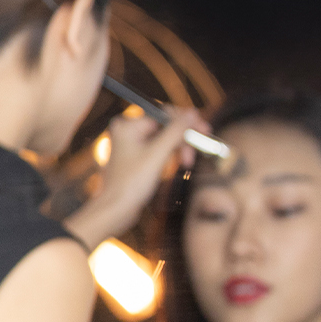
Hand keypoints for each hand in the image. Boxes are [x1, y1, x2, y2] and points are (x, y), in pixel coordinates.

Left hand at [66, 108, 203, 246]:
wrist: (116, 209)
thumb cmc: (131, 183)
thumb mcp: (158, 154)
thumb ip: (175, 131)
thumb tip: (192, 112)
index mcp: (127, 125)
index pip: (163, 113)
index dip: (185, 121)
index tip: (204, 130)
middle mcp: (128, 131)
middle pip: (166, 126)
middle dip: (183, 138)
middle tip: (198, 149)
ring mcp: (132, 144)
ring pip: (165, 138)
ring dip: (179, 148)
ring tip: (186, 163)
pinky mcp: (137, 157)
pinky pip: (160, 149)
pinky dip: (171, 155)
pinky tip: (179, 164)